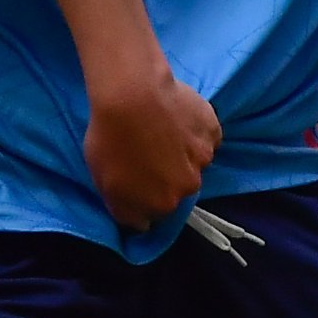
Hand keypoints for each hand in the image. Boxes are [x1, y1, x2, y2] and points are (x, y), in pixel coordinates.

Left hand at [84, 68, 218, 230]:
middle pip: (178, 188)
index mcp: (163, 204)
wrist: (132, 95)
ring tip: (161, 130)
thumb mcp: (104, 184)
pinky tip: (178, 118)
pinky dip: (196, 132)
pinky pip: (207, 137)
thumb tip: (141, 222)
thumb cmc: (111, 139)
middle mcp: (188, 187)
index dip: (143, 197)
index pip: (154, 214)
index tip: (134, 180)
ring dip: (182, 153)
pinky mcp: (213, 131)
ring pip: (194, 162)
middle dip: (165, 177)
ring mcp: (204, 158)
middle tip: (146, 152)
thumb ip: (125, 209)